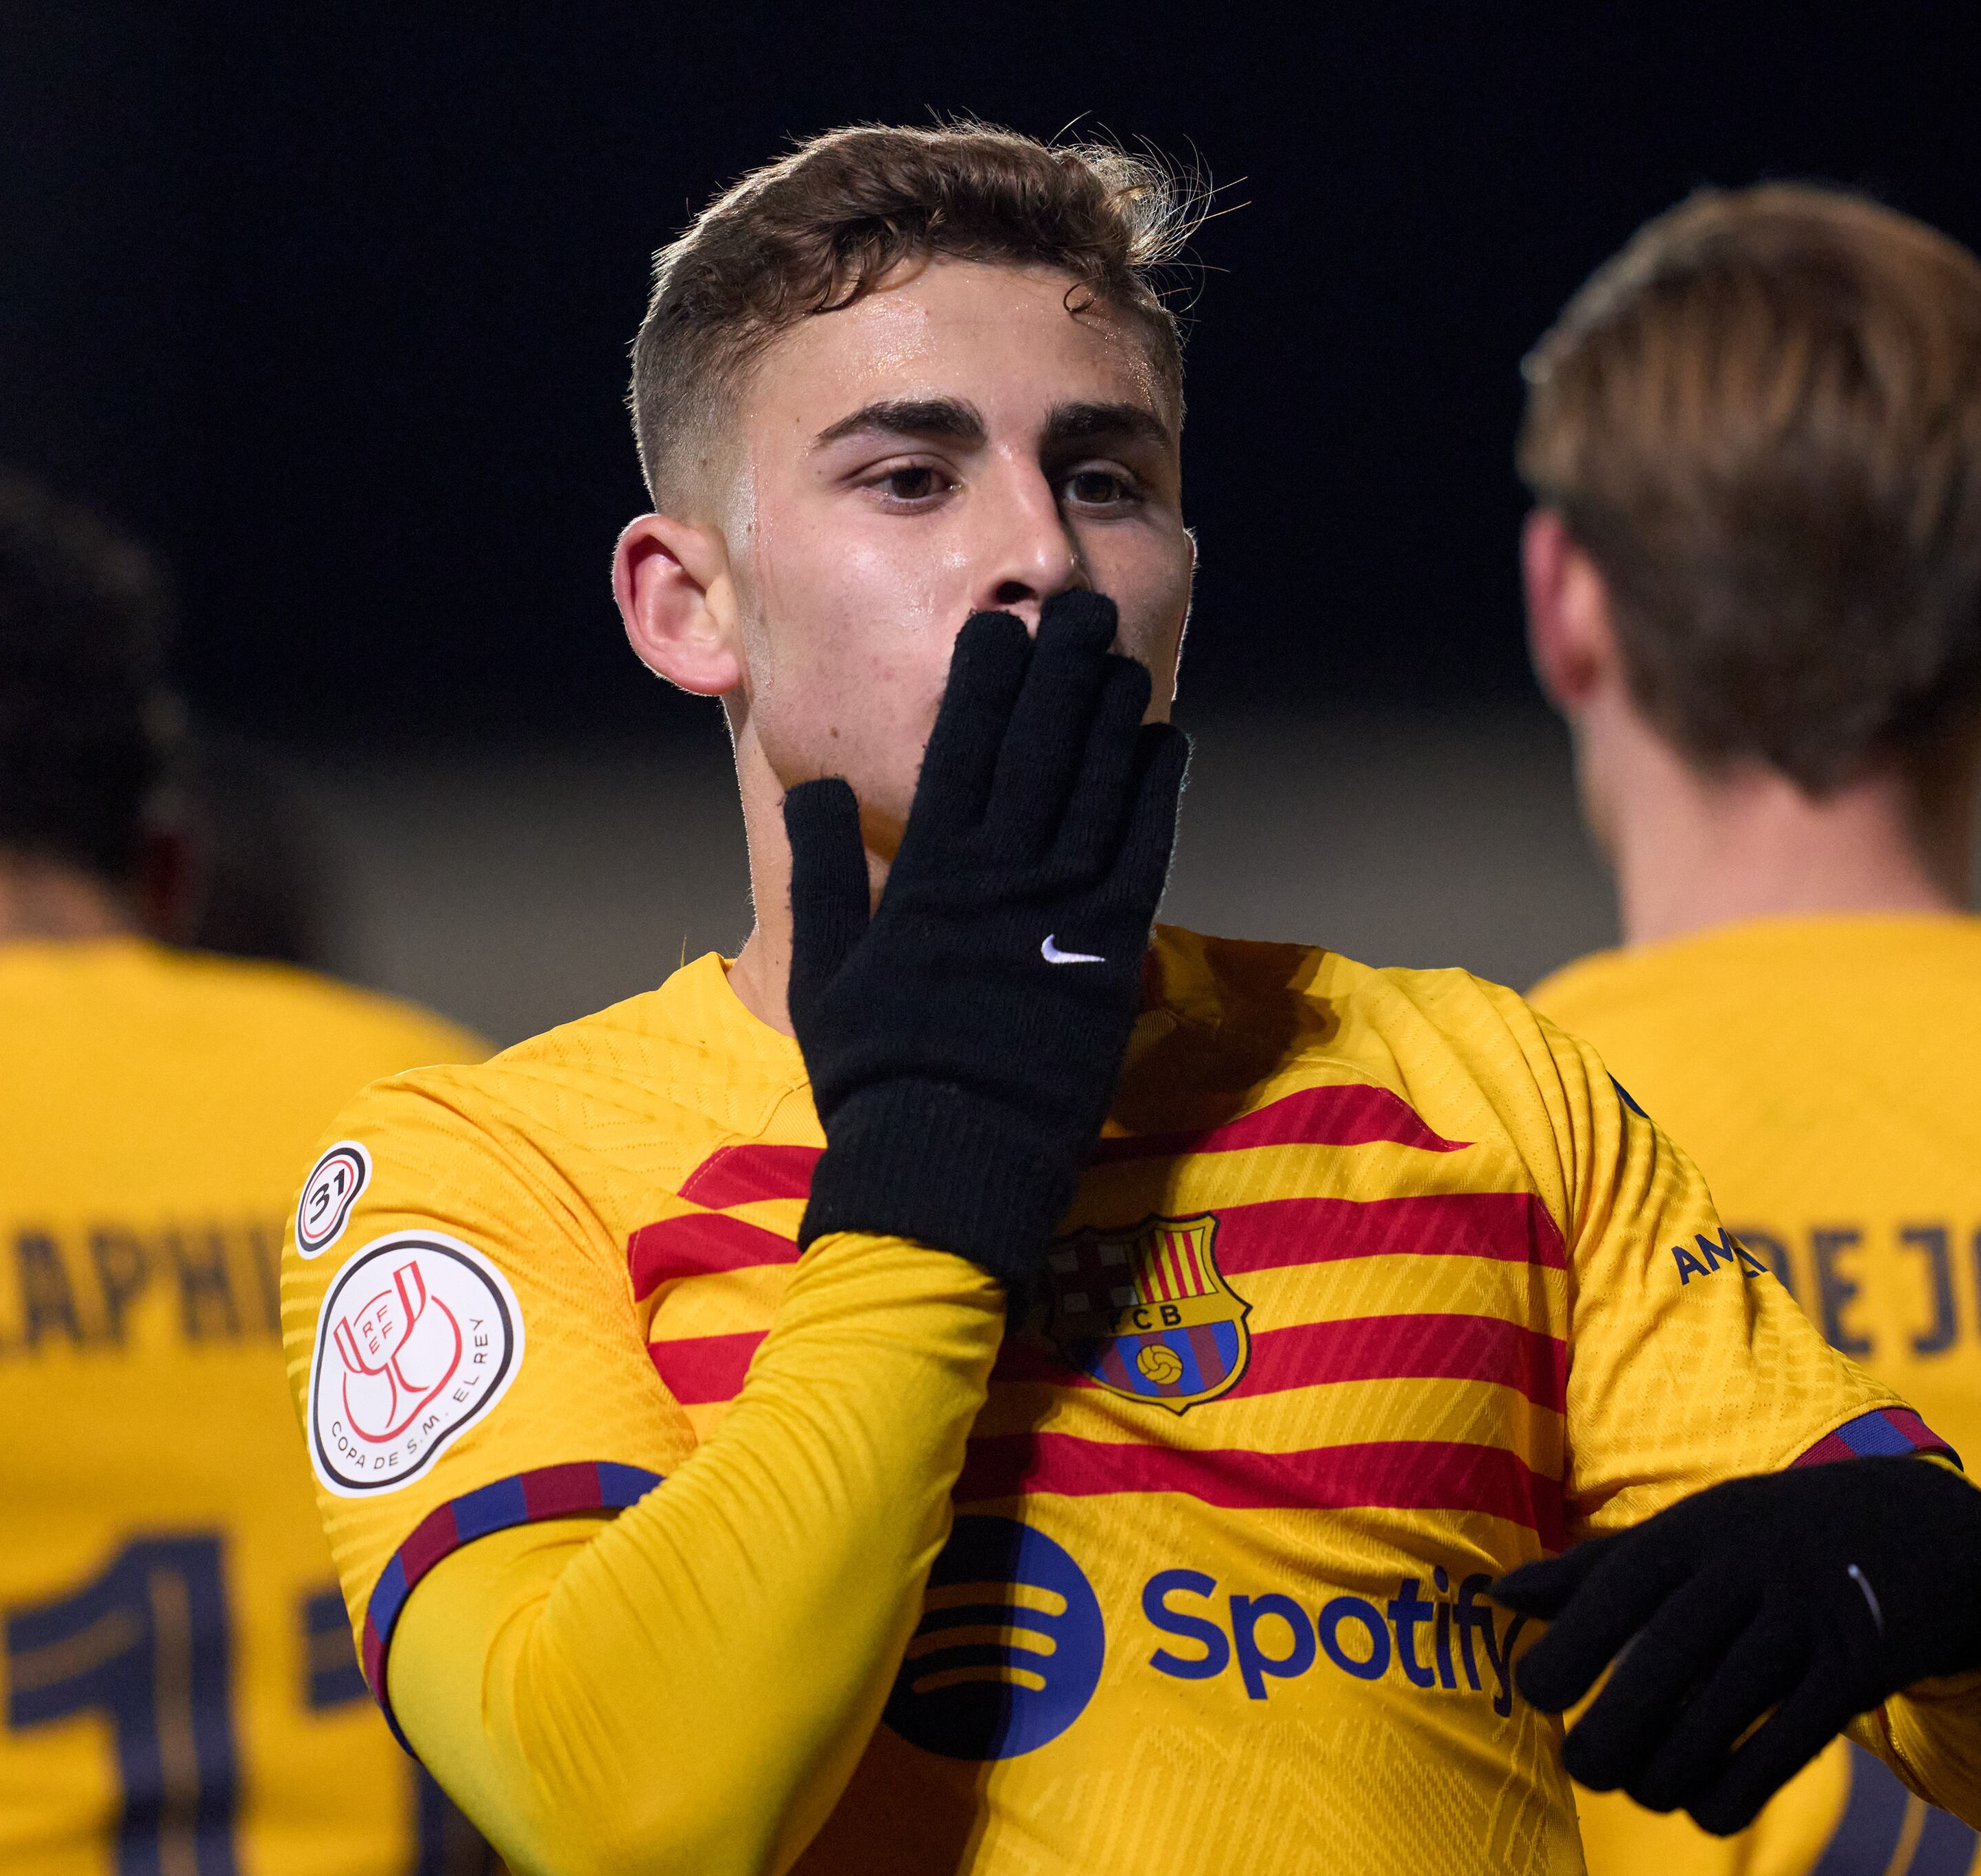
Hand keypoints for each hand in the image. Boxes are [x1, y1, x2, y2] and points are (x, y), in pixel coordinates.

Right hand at [783, 588, 1187, 1298]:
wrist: (947, 1162)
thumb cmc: (874, 1075)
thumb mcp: (823, 973)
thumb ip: (820, 873)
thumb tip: (814, 789)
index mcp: (925, 880)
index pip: (956, 754)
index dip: (981, 684)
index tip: (998, 628)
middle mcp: (996, 882)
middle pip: (1034, 752)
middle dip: (1055, 673)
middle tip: (1076, 608)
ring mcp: (1057, 916)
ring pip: (1092, 791)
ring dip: (1109, 717)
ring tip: (1120, 655)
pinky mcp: (1107, 959)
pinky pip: (1140, 858)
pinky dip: (1154, 798)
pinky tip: (1166, 745)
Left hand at [1493, 1457, 1980, 1834]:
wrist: (1922, 1535)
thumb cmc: (1769, 1541)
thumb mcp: (1691, 1531)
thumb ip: (1596, 1570)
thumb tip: (1498, 1596)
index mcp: (1694, 1534)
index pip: (1611, 1594)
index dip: (1562, 1656)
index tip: (1539, 1698)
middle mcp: (1746, 1573)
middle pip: (1654, 1676)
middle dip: (1604, 1744)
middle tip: (1587, 1768)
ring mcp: (1805, 1624)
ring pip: (1710, 1731)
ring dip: (1662, 1782)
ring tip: (1650, 1786)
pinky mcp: (1853, 1676)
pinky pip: (1772, 1762)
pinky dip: (1725, 1802)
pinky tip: (1708, 1806)